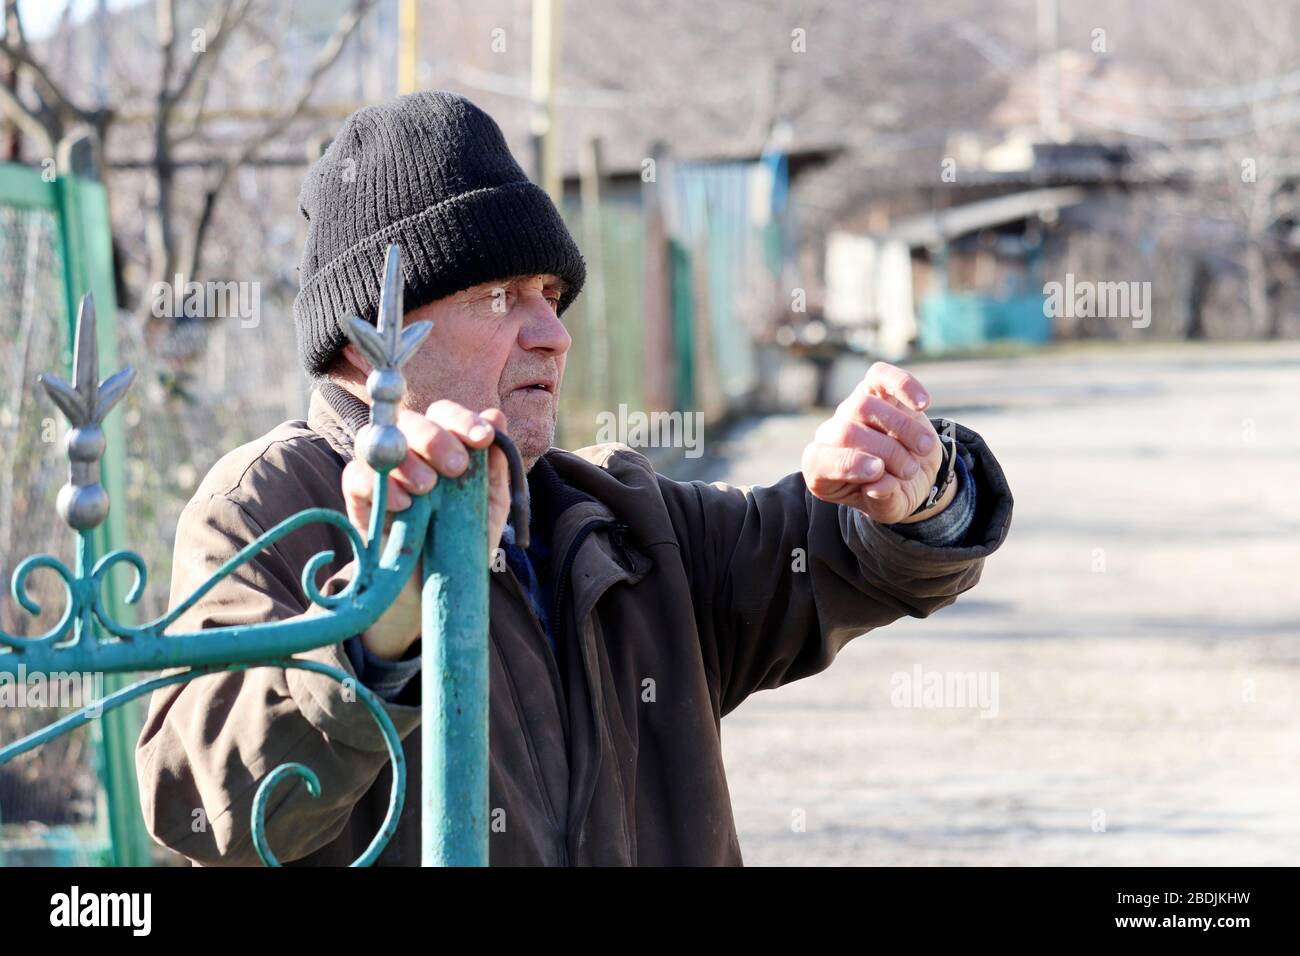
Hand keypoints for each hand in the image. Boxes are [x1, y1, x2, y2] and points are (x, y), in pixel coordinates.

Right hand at [341, 401, 510, 659]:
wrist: (432, 585)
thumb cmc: (461, 538)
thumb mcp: (489, 506)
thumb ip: (493, 466)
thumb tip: (497, 418)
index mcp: (442, 445)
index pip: (445, 415)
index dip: (463, 420)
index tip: (483, 438)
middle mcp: (409, 452)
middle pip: (410, 421)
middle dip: (434, 438)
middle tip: (455, 466)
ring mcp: (381, 472)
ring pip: (378, 442)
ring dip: (406, 461)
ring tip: (427, 489)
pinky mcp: (359, 499)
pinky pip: (356, 477)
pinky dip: (379, 486)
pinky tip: (403, 506)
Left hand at [801, 361, 950, 524]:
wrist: (914, 474)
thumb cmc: (893, 494)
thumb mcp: (890, 509)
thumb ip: (883, 502)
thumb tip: (878, 486)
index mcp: (822, 470)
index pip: (819, 460)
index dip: (846, 464)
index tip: (878, 471)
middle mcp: (830, 436)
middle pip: (847, 431)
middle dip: (885, 451)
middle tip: (909, 470)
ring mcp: (851, 410)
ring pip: (865, 405)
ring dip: (901, 428)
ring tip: (923, 449)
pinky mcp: (876, 390)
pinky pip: (880, 376)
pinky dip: (903, 385)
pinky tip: (923, 404)